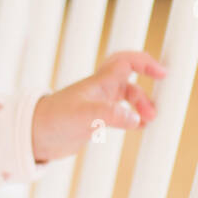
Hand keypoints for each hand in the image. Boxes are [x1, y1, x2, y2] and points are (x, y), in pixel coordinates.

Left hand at [31, 51, 166, 163]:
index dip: (145, 63)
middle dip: (145, 93)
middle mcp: (99, 90)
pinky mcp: (94, 119)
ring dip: (140, 108)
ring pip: (126, 99)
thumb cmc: (53, 120)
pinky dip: (132, 118)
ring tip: (147, 122)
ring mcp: (97, 104)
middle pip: (130, 82)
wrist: (34, 136)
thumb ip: (109, 115)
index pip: (126, 61)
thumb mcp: (83, 117)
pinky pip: (120, 114)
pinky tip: (138, 127)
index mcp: (98, 82)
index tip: (163, 73)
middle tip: (153, 112)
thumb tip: (136, 118)